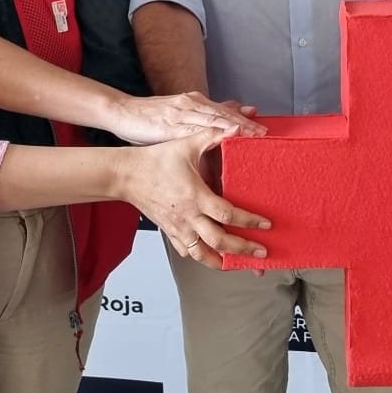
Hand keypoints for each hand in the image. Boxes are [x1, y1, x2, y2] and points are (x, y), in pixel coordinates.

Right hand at [107, 91, 262, 146]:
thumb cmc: (150, 118)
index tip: (263, 130)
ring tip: (251, 135)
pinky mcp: (169, 124)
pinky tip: (222, 135)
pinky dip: (210, 131)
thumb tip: (228, 113)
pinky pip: (193, 128)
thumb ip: (202, 115)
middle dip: (245, 124)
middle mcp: (190, 104)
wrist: (121, 112)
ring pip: (212, 118)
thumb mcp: (179, 114)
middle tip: (264, 133)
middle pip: (223, 114)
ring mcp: (180, 112)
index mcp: (193, 102)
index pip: (224, 111)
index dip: (244, 120)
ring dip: (233, 126)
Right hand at [121, 131, 270, 269]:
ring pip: (203, 253)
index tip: (266, 225)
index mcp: (196, 196)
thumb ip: (213, 136)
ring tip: (238, 264)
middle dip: (243, 249)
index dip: (250, 222)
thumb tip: (236, 128)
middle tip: (261, 253)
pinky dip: (202, 257)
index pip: (228, 215)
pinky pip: (187, 251)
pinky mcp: (169, 231)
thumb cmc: (155, 160)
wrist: (126, 175)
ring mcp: (178, 227)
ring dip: (223, 261)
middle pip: (220, 241)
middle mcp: (188, 216)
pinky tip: (212, 258)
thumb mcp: (186, 144)